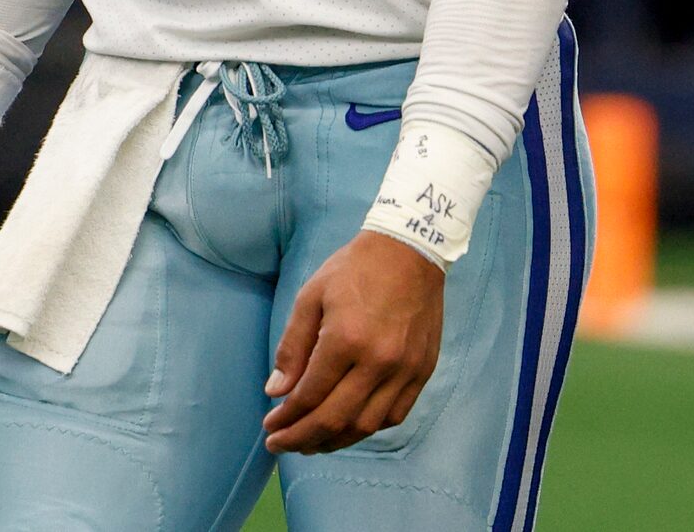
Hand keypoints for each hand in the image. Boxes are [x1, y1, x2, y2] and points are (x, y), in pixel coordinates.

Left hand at [262, 230, 443, 455]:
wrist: (410, 249)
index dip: (286, 417)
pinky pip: (394, 415)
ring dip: (334, 441)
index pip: (310, 396)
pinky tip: (349, 426)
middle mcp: (377, 361)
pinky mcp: (422, 370)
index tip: (270, 425)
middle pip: (335, 419)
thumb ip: (293, 346)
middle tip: (282, 444)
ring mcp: (404, 369)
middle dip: (302, 438)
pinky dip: (369, 428)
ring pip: (365, 426)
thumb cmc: (354, 269)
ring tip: (311, 443)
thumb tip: (276, 392)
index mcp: (345, 339)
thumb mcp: (312, 296)